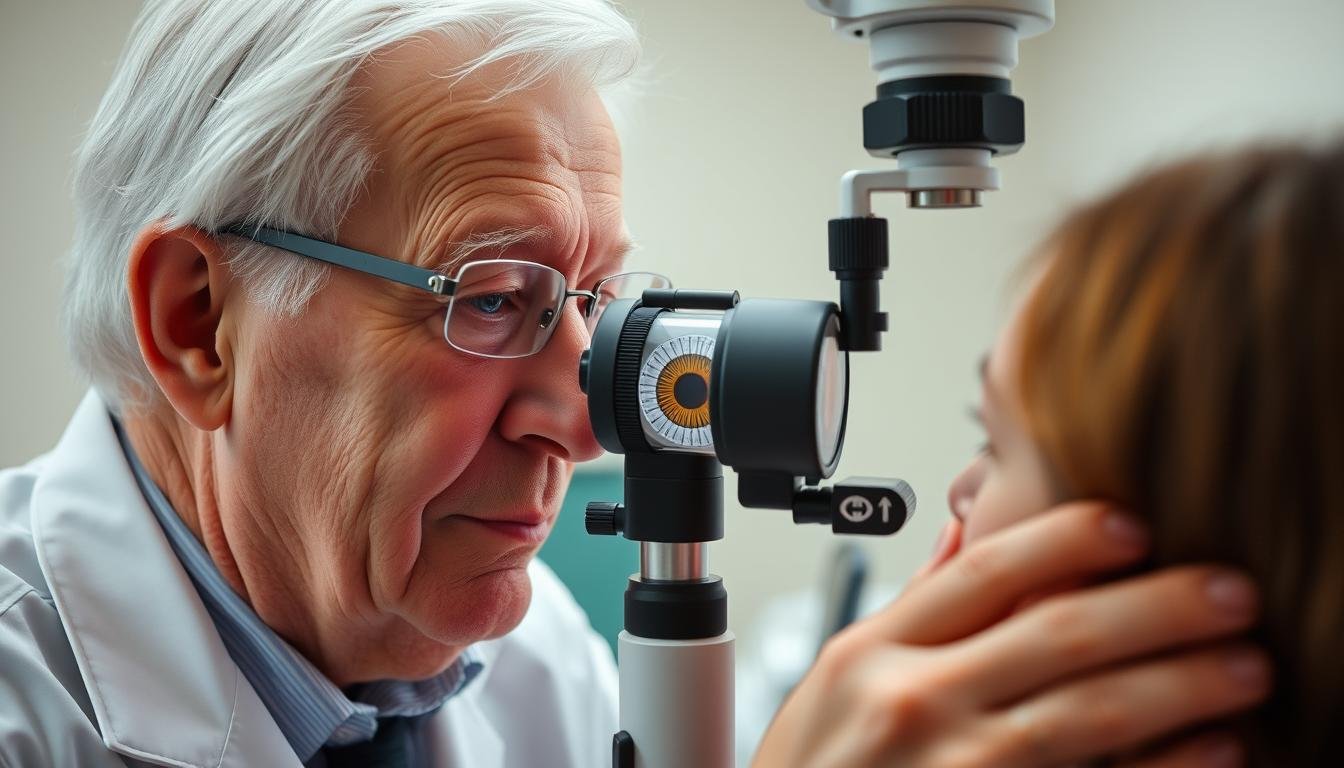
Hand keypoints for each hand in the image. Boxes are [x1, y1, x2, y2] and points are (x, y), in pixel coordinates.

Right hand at [752, 503, 1268, 767]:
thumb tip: (962, 538)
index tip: (1130, 521)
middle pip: (1054, 635)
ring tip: (1247, 663)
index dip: (1064, 540)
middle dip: (1157, 607)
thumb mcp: (830, 681)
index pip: (980, 576)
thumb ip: (907, 611)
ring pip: (1089, 713)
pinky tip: (1211, 749)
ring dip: (1182, 683)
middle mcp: (913, 706)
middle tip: (1231, 589)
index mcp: (871, 655)